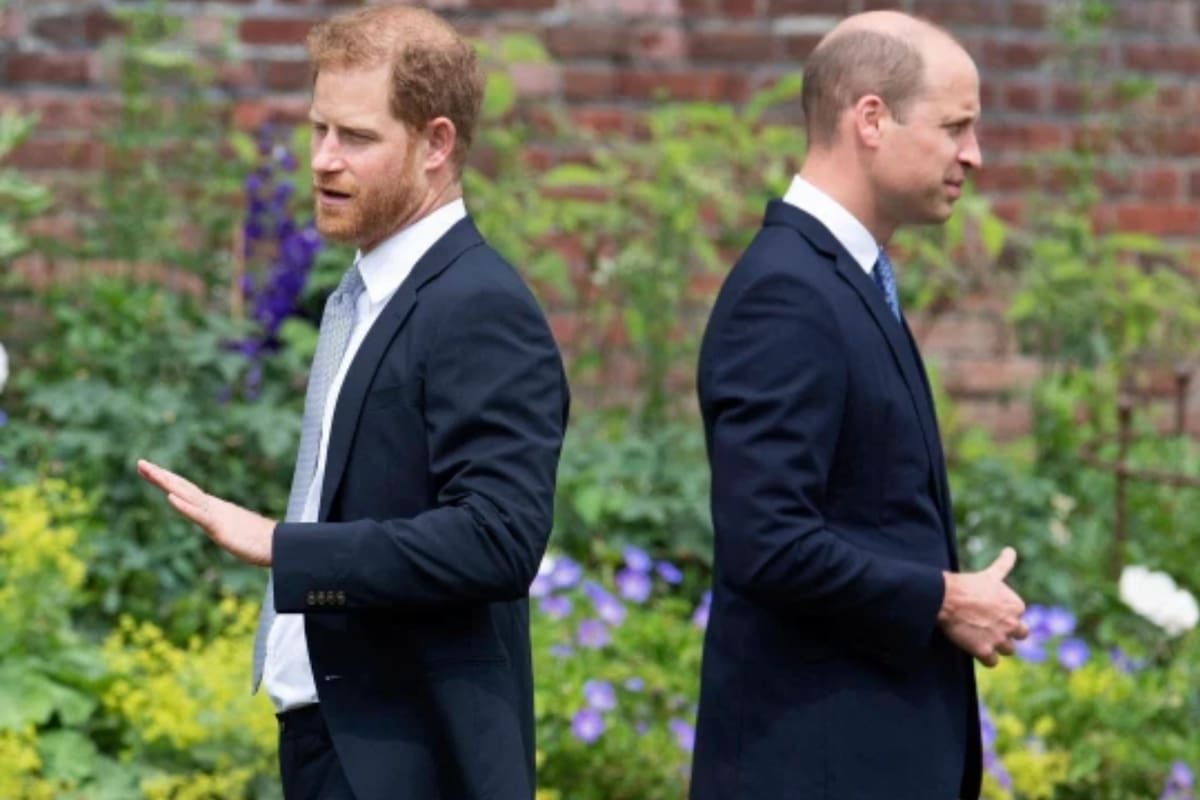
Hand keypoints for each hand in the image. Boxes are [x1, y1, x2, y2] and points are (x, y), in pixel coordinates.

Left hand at [137, 459, 274, 565]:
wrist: (281, 546)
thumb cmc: (261, 542)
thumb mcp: (235, 533)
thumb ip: (226, 527)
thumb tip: (223, 527)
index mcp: (213, 509)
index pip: (185, 490)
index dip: (167, 479)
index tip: (147, 469)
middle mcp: (212, 507)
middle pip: (182, 487)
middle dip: (160, 475)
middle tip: (140, 463)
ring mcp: (216, 516)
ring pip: (187, 496)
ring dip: (167, 483)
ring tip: (149, 472)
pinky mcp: (221, 529)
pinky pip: (200, 515)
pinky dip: (184, 506)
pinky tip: (170, 498)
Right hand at [937, 547, 1027, 667]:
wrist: (945, 598)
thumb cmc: (967, 585)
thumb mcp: (990, 575)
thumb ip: (1004, 564)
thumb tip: (1011, 550)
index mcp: (1016, 605)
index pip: (1019, 615)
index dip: (1005, 614)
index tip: (991, 611)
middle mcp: (1012, 623)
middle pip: (1020, 635)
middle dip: (1008, 633)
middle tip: (990, 627)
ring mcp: (1000, 639)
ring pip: (1008, 650)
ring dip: (997, 646)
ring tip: (982, 638)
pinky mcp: (985, 651)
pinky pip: (992, 662)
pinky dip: (986, 658)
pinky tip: (975, 649)